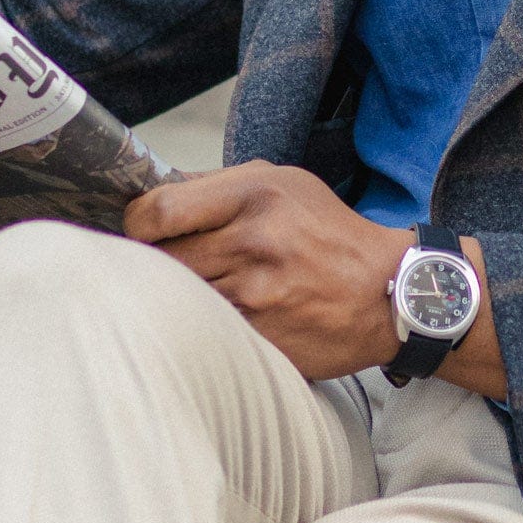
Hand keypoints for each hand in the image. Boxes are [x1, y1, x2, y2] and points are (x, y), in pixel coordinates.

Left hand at [123, 161, 410, 379]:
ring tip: (202, 287)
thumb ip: (219, 186)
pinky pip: (203, 330)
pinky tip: (220, 317)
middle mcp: (251, 241)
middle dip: (153, 262)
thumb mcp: (284, 183)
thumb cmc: (327, 232)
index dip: (138, 223)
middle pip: (158, 259)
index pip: (158, 211)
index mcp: (255, 194)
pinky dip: (202, 325)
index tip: (144, 230)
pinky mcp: (257, 339)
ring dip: (178, 296)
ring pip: (176, 298)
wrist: (385, 291)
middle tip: (167, 263)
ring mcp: (253, 295)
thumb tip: (153, 196)